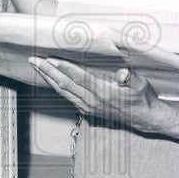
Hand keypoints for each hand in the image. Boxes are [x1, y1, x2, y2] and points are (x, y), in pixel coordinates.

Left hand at [29, 58, 174, 134]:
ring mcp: (87, 107)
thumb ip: (131, 79)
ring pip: (63, 91)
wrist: (144, 118)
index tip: (51, 59)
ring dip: (48, 78)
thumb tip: (123, 74)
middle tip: (34, 60)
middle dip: (47, 71)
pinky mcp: (87, 110)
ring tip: (37, 67)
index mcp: (102, 93)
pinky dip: (57, 86)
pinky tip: (51, 79)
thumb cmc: (142, 98)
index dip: (64, 67)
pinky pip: (67, 96)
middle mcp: (91, 102)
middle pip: (64, 85)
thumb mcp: (141, 85)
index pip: (78, 78)